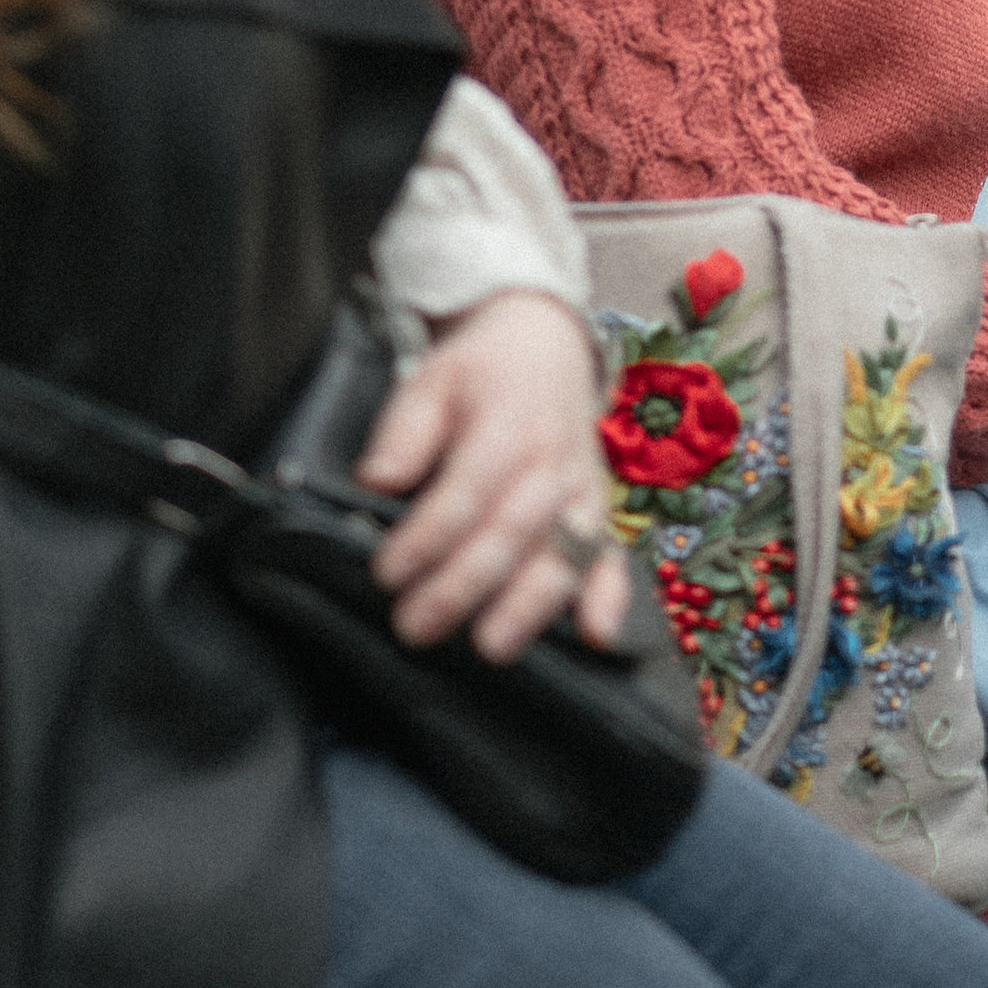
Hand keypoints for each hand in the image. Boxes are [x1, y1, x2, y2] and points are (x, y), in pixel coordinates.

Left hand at [356, 287, 630, 661]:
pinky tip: (596, 635)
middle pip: (510, 531)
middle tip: (416, 625)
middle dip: (462, 585)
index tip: (387, 573)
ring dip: (530, 604)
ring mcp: (581, 490)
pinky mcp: (599, 511)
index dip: (426, 537)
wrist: (545, 343)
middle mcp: (551, 462)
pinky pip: (611, 557)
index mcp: (508, 424)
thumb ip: (403, 432)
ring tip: (492, 644)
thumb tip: (376, 480)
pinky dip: (610, 596)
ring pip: (562, 553)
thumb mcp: (431, 380)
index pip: (466, 490)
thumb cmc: (481, 370)